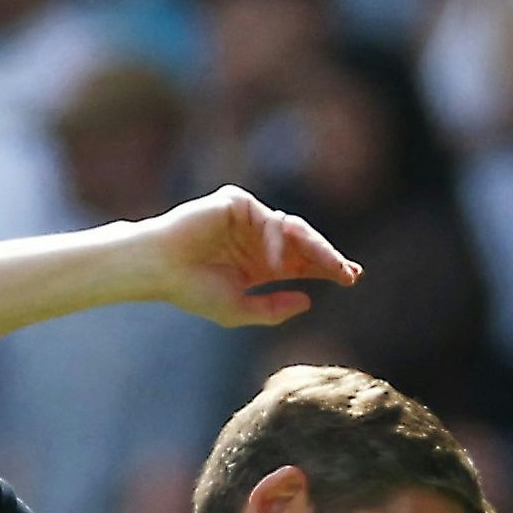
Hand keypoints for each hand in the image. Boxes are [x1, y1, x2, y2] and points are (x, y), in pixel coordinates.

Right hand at [134, 186, 360, 328]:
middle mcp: (259, 240)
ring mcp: (249, 220)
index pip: (303, 264)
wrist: (160, 269)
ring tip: (331, 267)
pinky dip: (276, 240)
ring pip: (294, 229)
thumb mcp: (240, 309)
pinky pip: (270, 220)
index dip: (328, 269)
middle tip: (348, 273)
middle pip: (305, 246)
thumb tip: (309, 300)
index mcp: (261, 264)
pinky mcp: (237, 203)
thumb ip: (274, 308)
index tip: (352, 278)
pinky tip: (275, 261)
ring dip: (314, 249)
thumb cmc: (192, 290)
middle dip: (329, 258)